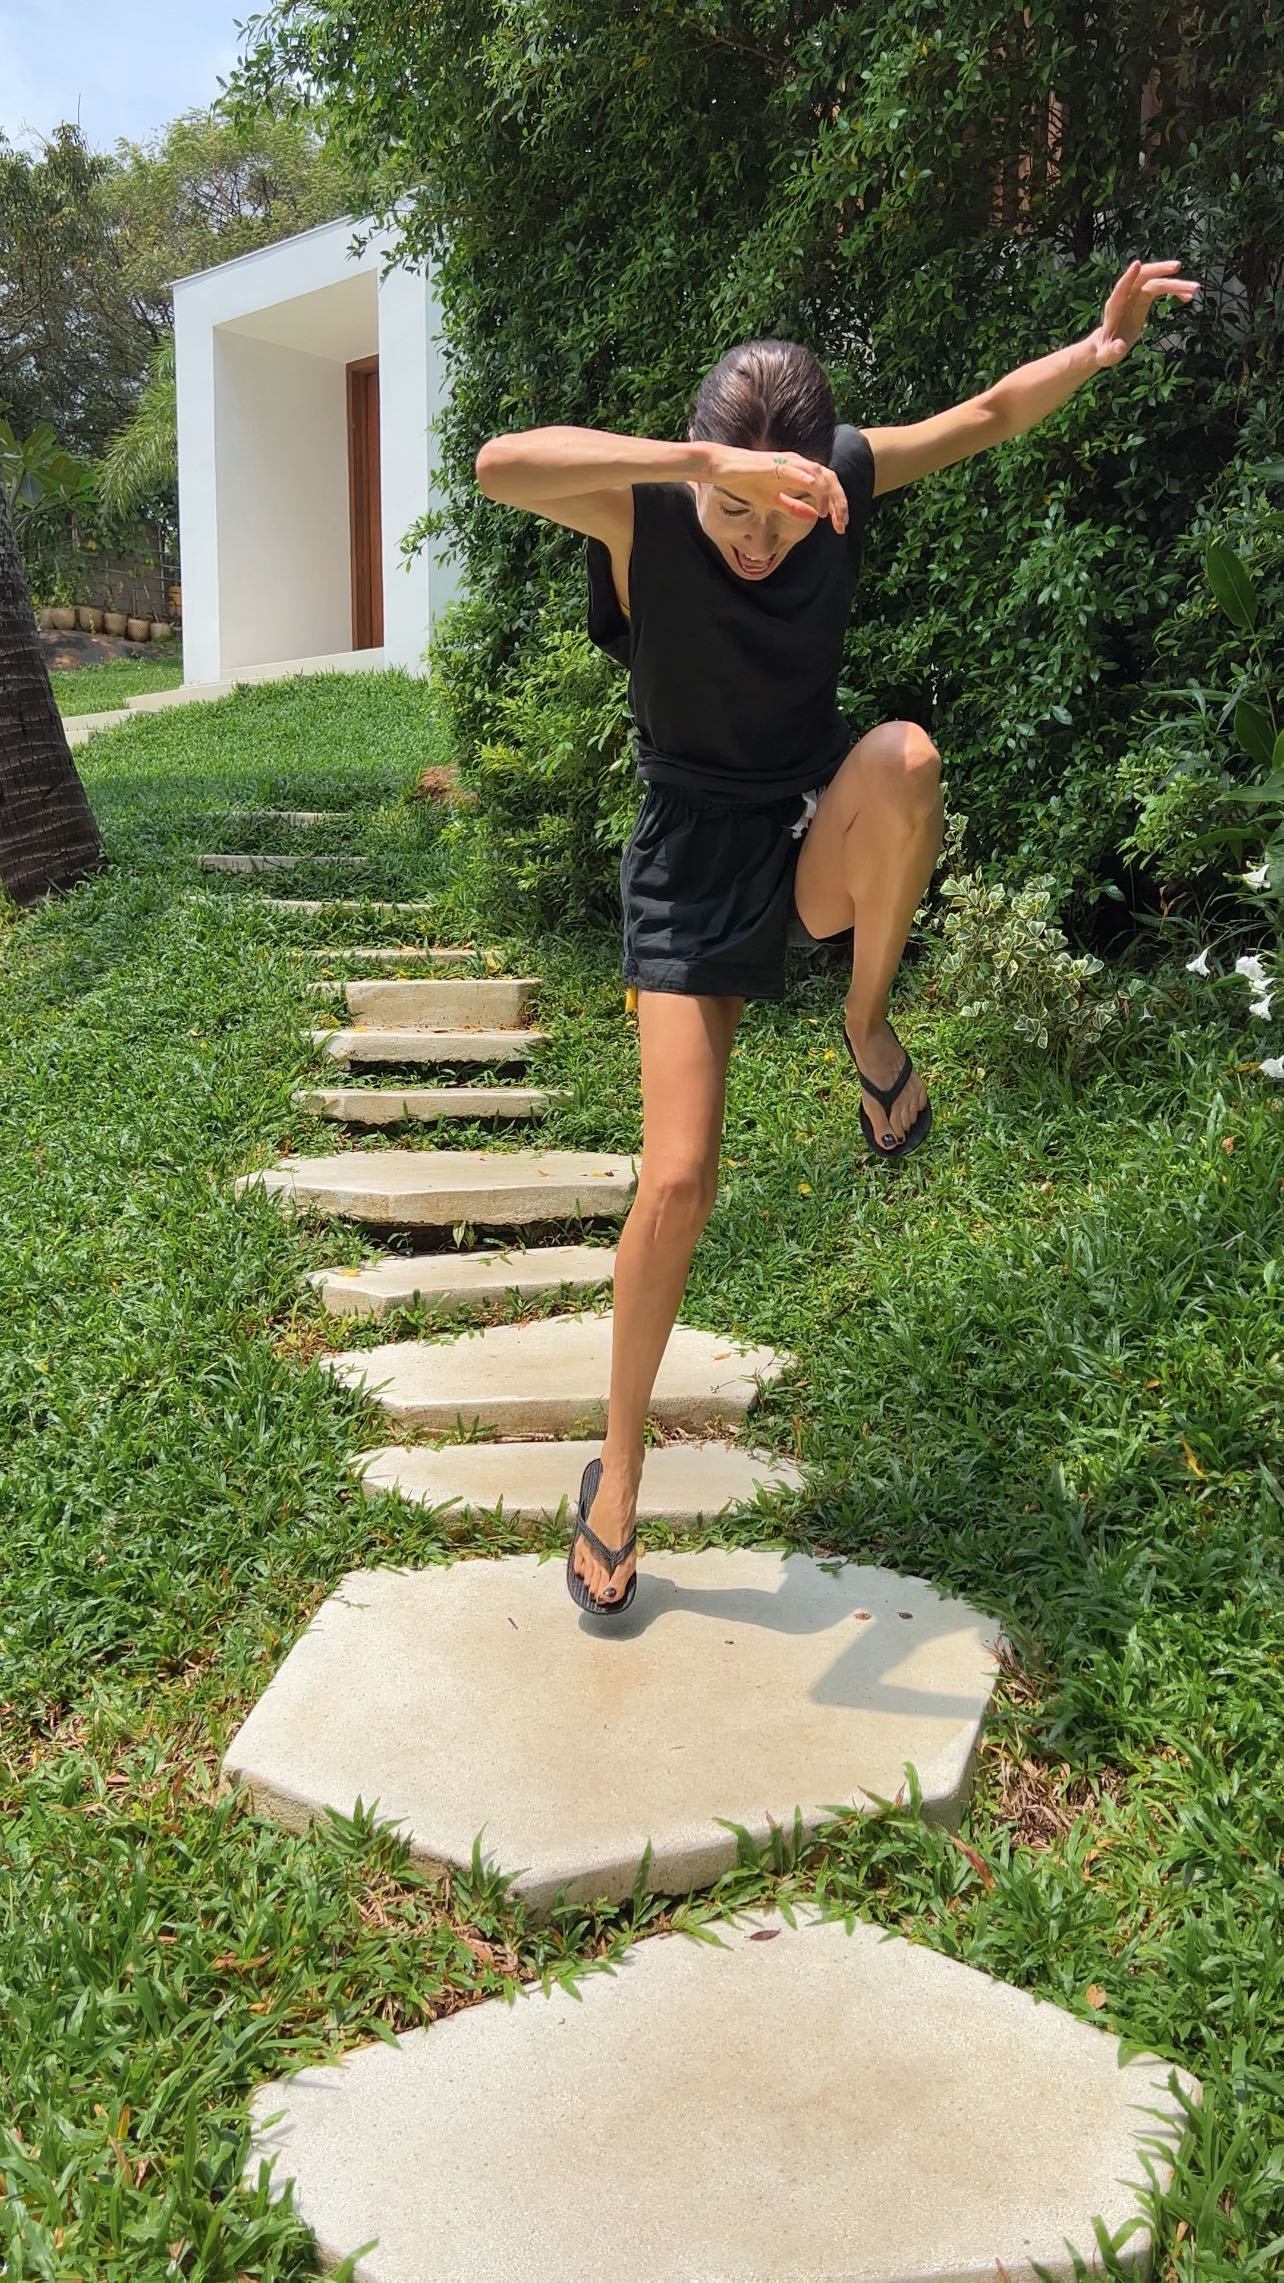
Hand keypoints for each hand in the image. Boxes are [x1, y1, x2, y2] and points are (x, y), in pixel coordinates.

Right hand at [706, 443, 847, 532]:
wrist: (722, 468)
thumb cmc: (745, 482)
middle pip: (829, 479)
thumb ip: (793, 508)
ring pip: (817, 475)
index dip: (837, 506)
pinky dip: (805, 479)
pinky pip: (793, 470)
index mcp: (799, 472)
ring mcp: (786, 462)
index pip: (827, 486)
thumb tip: (813, 517)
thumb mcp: (773, 501)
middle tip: (842, 525)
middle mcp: (797, 464)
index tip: (840, 526)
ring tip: (829, 515)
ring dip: (827, 495)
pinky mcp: (772, 464)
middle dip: (839, 503)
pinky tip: (814, 489)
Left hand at [1090, 257, 1200, 365]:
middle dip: (1159, 270)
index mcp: (1115, 307)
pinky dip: (1174, 291)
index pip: (1121, 288)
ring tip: (1194, 290)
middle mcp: (1126, 296)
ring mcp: (1135, 295)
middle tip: (1178, 267)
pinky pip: (1161, 289)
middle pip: (1142, 276)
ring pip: (1156, 281)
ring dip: (1175, 283)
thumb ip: (1111, 352)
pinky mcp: (1144, 298)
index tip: (1137, 264)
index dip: (1128, 277)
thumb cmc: (1106, 352)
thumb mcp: (1107, 356)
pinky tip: (1187, 298)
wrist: (1108, 345)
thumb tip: (1119, 347)